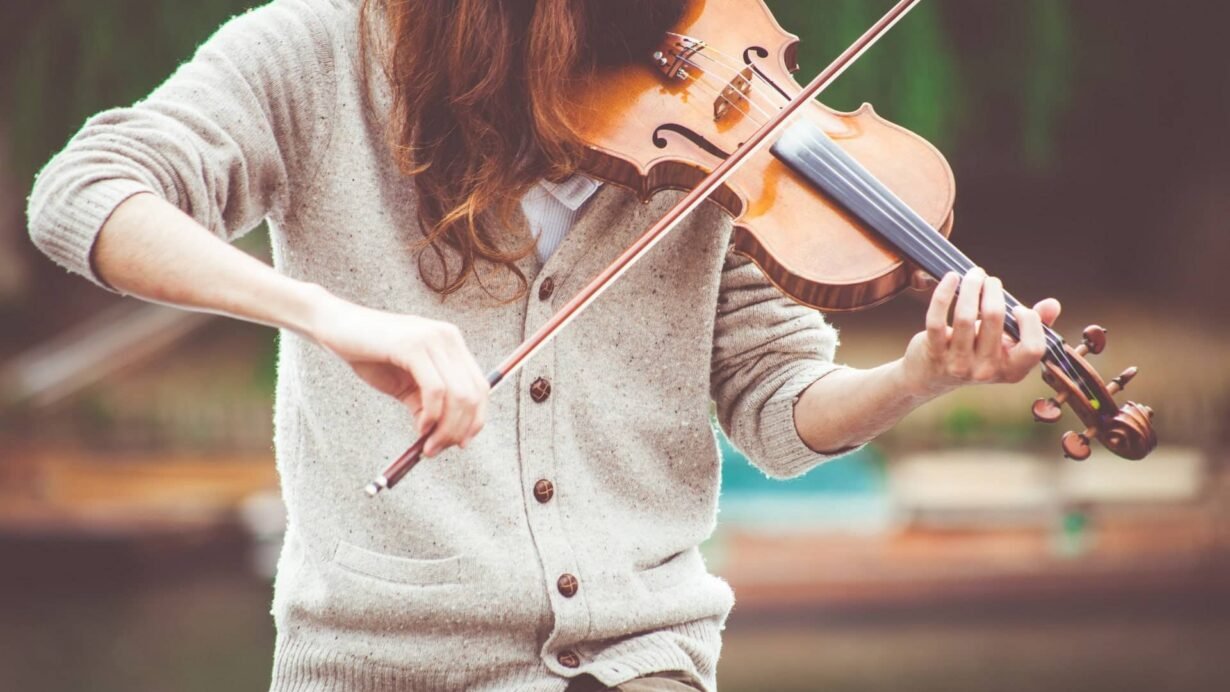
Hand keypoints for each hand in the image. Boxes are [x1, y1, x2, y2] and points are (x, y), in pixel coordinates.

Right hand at [308, 294, 488, 456]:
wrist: (334, 327)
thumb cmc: (369, 354)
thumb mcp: (405, 384)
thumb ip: (427, 404)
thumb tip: (444, 437)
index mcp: (451, 343)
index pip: (480, 386)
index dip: (476, 419)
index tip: (461, 444)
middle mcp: (448, 337)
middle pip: (473, 394)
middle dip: (459, 430)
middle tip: (437, 450)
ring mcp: (433, 339)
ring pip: (458, 395)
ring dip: (445, 428)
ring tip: (427, 445)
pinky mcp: (414, 346)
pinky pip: (435, 390)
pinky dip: (432, 415)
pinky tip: (420, 427)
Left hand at [902, 268, 1060, 397]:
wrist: (932, 376)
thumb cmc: (976, 352)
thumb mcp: (1006, 344)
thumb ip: (1033, 326)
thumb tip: (1053, 304)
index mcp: (1012, 370)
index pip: (1033, 347)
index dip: (1030, 322)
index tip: (1018, 307)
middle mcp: (986, 370)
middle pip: (995, 319)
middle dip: (993, 290)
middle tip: (989, 279)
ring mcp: (959, 364)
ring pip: (965, 316)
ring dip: (970, 286)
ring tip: (973, 274)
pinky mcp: (934, 353)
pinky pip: (937, 319)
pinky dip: (943, 294)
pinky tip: (951, 278)